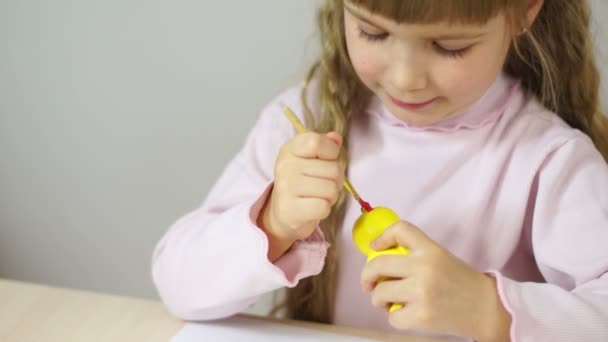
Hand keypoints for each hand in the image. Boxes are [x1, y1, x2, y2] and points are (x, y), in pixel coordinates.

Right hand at [261, 131, 343, 241]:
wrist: (284, 212)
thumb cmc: (303, 181)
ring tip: (318, 196)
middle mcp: (286, 165)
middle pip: (333, 169)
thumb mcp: (312, 158)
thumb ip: (326, 145)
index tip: (326, 160)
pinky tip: (313, 207)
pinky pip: (324, 207)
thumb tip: (335, 138)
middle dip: (336, 179)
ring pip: (331, 189)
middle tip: (322, 184)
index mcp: (291, 149)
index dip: (331, 152)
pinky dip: (324, 209)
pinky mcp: (290, 210)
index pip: (317, 142)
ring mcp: (286, 188)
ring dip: (331, 196)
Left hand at [360, 221, 510, 340]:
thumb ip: (414, 255)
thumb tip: (378, 258)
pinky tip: (407, 314)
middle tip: (368, 284)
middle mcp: (424, 267)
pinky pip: (392, 317)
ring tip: (390, 302)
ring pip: (380, 293)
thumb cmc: (461, 282)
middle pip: (377, 265)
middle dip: (366, 277)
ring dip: (379, 299)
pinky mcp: (421, 316)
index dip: (382, 236)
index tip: (375, 248)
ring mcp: (421, 292)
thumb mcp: (440, 257)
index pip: (400, 229)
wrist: (487, 308)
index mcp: (430, 249)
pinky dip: (396, 318)